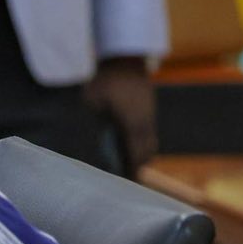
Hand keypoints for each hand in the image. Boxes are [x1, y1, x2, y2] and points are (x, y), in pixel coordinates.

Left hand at [86, 58, 156, 172]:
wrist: (125, 61)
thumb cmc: (105, 81)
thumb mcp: (92, 101)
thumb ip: (95, 121)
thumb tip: (93, 140)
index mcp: (131, 123)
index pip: (135, 153)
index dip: (132, 169)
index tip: (127, 182)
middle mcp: (144, 122)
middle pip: (147, 152)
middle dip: (138, 166)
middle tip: (126, 179)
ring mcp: (149, 116)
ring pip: (150, 143)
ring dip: (141, 155)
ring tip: (127, 167)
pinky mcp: (149, 111)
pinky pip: (148, 133)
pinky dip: (141, 143)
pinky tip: (129, 148)